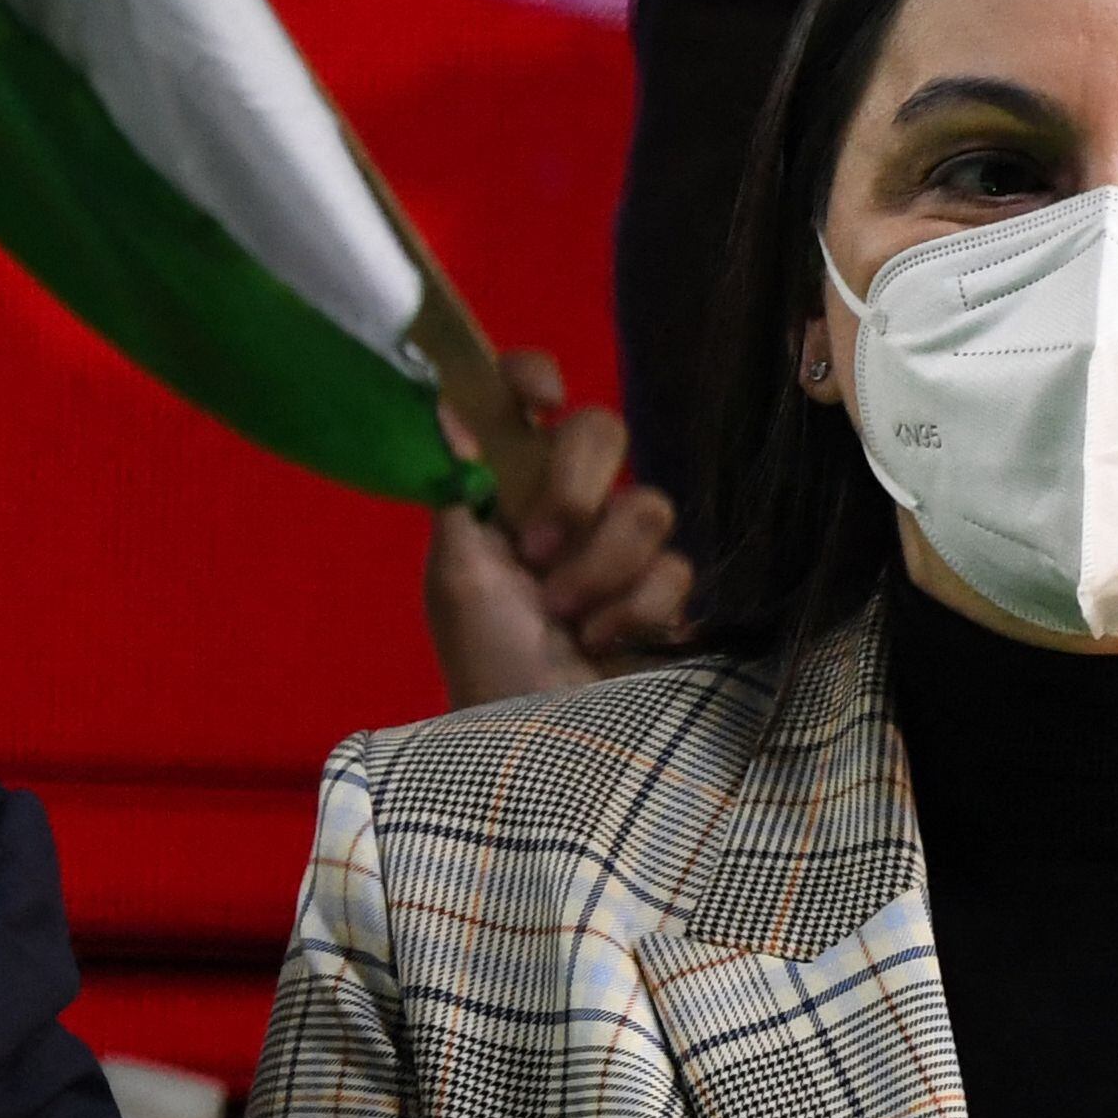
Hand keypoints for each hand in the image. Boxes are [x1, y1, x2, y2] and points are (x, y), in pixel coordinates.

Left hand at [424, 349, 692, 706]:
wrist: (542, 740)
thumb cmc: (485, 657)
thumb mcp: (457, 576)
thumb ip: (457, 490)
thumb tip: (441, 405)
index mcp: (503, 492)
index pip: (520, 404)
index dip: (530, 377)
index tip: (542, 395)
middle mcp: (562, 507)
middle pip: (603, 432)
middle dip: (578, 487)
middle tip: (539, 547)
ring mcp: (618, 549)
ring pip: (648, 505)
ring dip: (600, 567)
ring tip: (565, 618)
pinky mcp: (663, 594)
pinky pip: (677, 567)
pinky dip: (635, 609)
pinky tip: (605, 642)